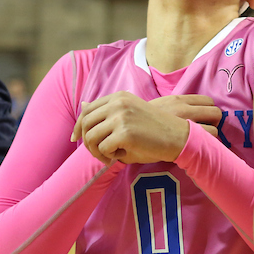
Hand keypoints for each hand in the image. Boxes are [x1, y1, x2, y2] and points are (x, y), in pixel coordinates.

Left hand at [72, 93, 220, 164]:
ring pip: (90, 137)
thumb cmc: (154, 131)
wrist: (178, 137)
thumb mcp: (129, 115)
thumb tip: (83, 105)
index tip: (76, 138)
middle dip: (85, 141)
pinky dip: (107, 156)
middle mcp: (118, 103)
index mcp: (118, 97)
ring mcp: (121, 117)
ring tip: (108, 156)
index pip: (87, 109)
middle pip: (85, 123)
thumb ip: (107, 112)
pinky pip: (103, 148)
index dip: (78, 126)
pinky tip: (119, 157)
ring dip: (96, 151)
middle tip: (98, 153)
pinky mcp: (124, 133)